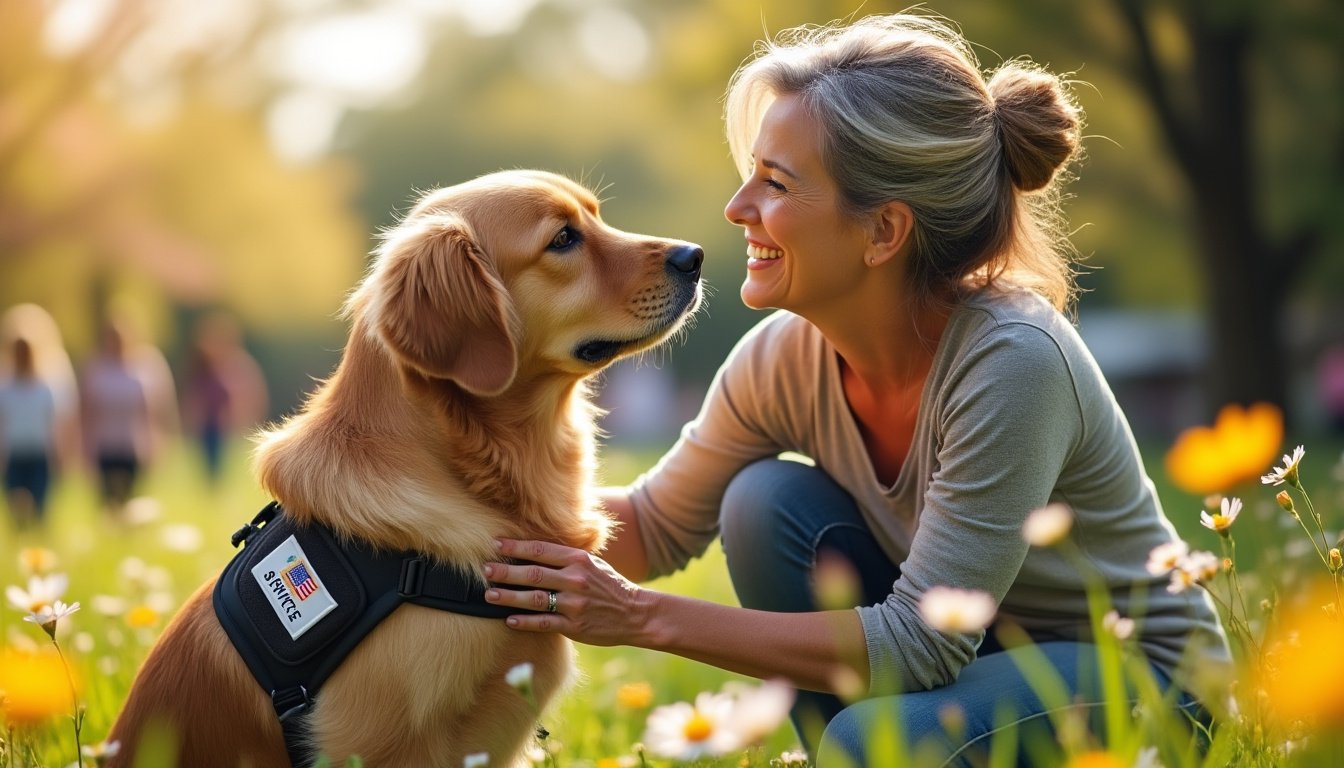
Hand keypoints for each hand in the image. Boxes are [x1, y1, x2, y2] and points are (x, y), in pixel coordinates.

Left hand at [483, 538, 653, 646]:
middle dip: (505, 571)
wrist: (636, 613)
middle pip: (532, 573)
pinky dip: (525, 621)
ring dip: (508, 596)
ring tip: (489, 595)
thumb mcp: (593, 564)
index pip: (541, 550)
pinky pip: (544, 623)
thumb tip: (534, 550)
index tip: (496, 545)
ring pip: (534, 598)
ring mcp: (574, 604)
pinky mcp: (575, 626)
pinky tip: (509, 620)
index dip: (516, 547)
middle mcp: (576, 579)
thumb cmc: (610, 586)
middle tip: (484, 570)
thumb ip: (567, 558)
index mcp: (579, 560)